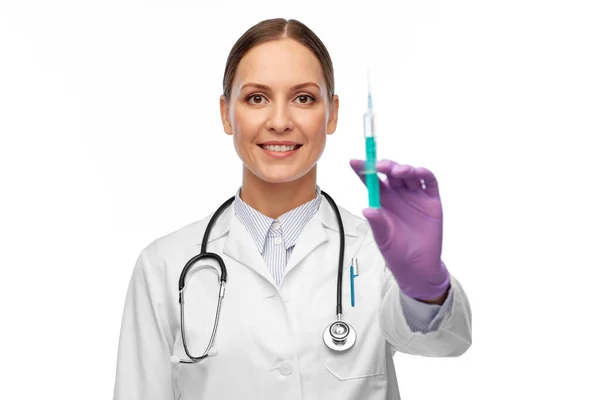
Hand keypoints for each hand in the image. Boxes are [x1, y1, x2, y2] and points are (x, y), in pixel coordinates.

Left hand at [350, 159, 449, 302]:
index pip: (371, 181)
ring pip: (409, 175)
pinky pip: (429, 183)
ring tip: (397, 171)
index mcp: (382, 201)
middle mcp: (398, 195)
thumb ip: (377, 223)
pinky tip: (418, 172)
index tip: (354, 162)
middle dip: (385, 166)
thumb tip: (367, 209)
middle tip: (379, 166)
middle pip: (391, 173)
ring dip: (403, 168)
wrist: (417, 267)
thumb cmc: (396, 251)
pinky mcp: (431, 201)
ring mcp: (415, 196)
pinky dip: (424, 174)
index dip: (363, 170)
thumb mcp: (383, 238)